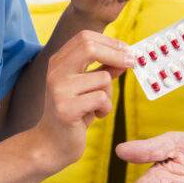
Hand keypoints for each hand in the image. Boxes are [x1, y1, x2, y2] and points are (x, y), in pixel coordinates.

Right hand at [36, 30, 134, 173]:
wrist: (51, 144)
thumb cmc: (73, 113)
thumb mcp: (88, 87)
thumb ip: (102, 70)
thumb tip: (125, 56)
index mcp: (58, 62)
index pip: (85, 37)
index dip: (110, 42)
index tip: (127, 51)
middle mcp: (55, 72)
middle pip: (89, 48)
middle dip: (116, 54)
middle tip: (132, 63)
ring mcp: (58, 90)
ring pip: (102, 78)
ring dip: (109, 94)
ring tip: (99, 106)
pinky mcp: (66, 109)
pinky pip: (101, 98)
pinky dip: (105, 108)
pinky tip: (95, 116)